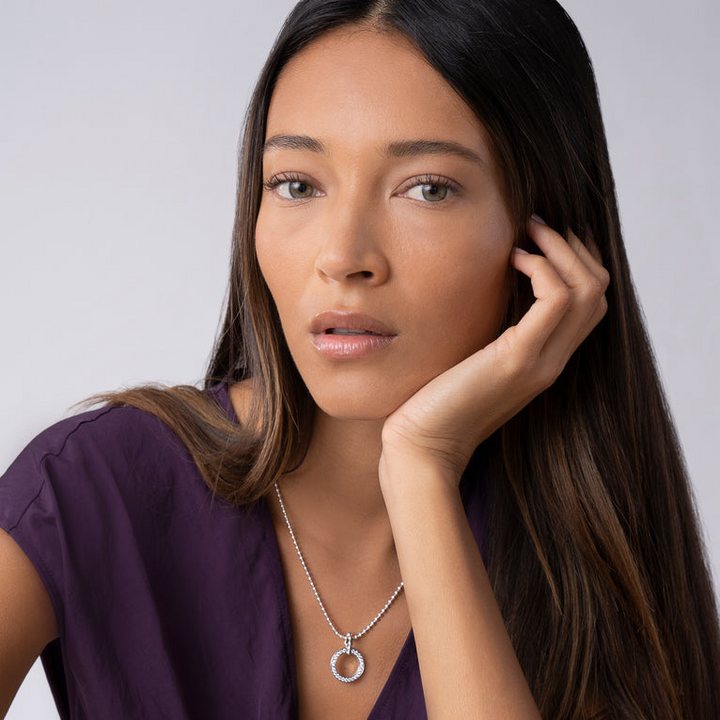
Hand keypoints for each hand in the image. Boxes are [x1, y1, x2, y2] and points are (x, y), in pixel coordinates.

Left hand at [380, 216, 609, 479]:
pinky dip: (542, 267)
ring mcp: (541, 362)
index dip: (574, 262)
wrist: (421, 448)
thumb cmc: (434, 404)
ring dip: (561, 249)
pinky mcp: (518, 360)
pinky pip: (557, 298)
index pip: (589, 304)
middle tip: (537, 224)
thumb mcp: (469, 360)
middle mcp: (552, 361)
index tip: (539, 237)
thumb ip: (488, 334)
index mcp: (543, 361)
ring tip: (529, 231)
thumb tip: (484, 292)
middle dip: (574, 248)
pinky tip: (513, 257)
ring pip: (588, 289)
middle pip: (599, 291)